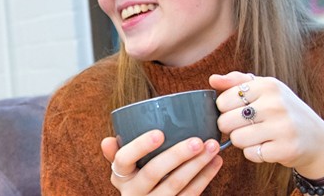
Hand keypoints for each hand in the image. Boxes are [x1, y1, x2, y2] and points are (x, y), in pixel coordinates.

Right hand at [101, 130, 223, 195]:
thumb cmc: (137, 180)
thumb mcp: (125, 170)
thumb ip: (118, 153)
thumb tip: (107, 140)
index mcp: (120, 177)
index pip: (123, 160)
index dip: (140, 147)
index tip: (160, 133)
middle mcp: (133, 193)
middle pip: (153, 173)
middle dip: (177, 156)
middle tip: (198, 140)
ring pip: (176, 186)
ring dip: (197, 165)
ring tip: (213, 147)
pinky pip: (190, 195)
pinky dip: (205, 177)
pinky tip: (216, 162)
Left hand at [210, 72, 323, 178]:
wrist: (316, 139)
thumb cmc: (284, 111)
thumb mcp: (266, 89)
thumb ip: (237, 81)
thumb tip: (213, 79)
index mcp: (268, 85)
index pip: (223, 100)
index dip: (225, 110)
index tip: (238, 111)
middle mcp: (276, 104)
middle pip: (225, 121)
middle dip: (231, 128)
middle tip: (246, 126)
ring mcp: (282, 127)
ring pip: (236, 139)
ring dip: (242, 141)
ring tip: (257, 136)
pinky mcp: (286, 149)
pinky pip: (250, 154)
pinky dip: (254, 153)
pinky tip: (267, 146)